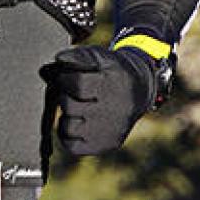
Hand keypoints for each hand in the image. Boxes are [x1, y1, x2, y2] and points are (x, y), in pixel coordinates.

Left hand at [46, 45, 160, 155]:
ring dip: (66, 116)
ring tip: (79, 107)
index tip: (66, 77)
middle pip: (70, 106)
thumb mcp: (99, 56)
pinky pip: (71, 145)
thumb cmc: (111, 71)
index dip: (65, 79)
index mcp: (115, 84)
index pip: (77, 84)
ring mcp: (112, 130)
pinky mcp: (107, 144)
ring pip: (67, 127)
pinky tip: (79, 122)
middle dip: (66, 96)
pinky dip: (68, 134)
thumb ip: (78, 55)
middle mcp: (116, 110)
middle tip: (75, 93)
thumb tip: (60, 59)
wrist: (139, 89)